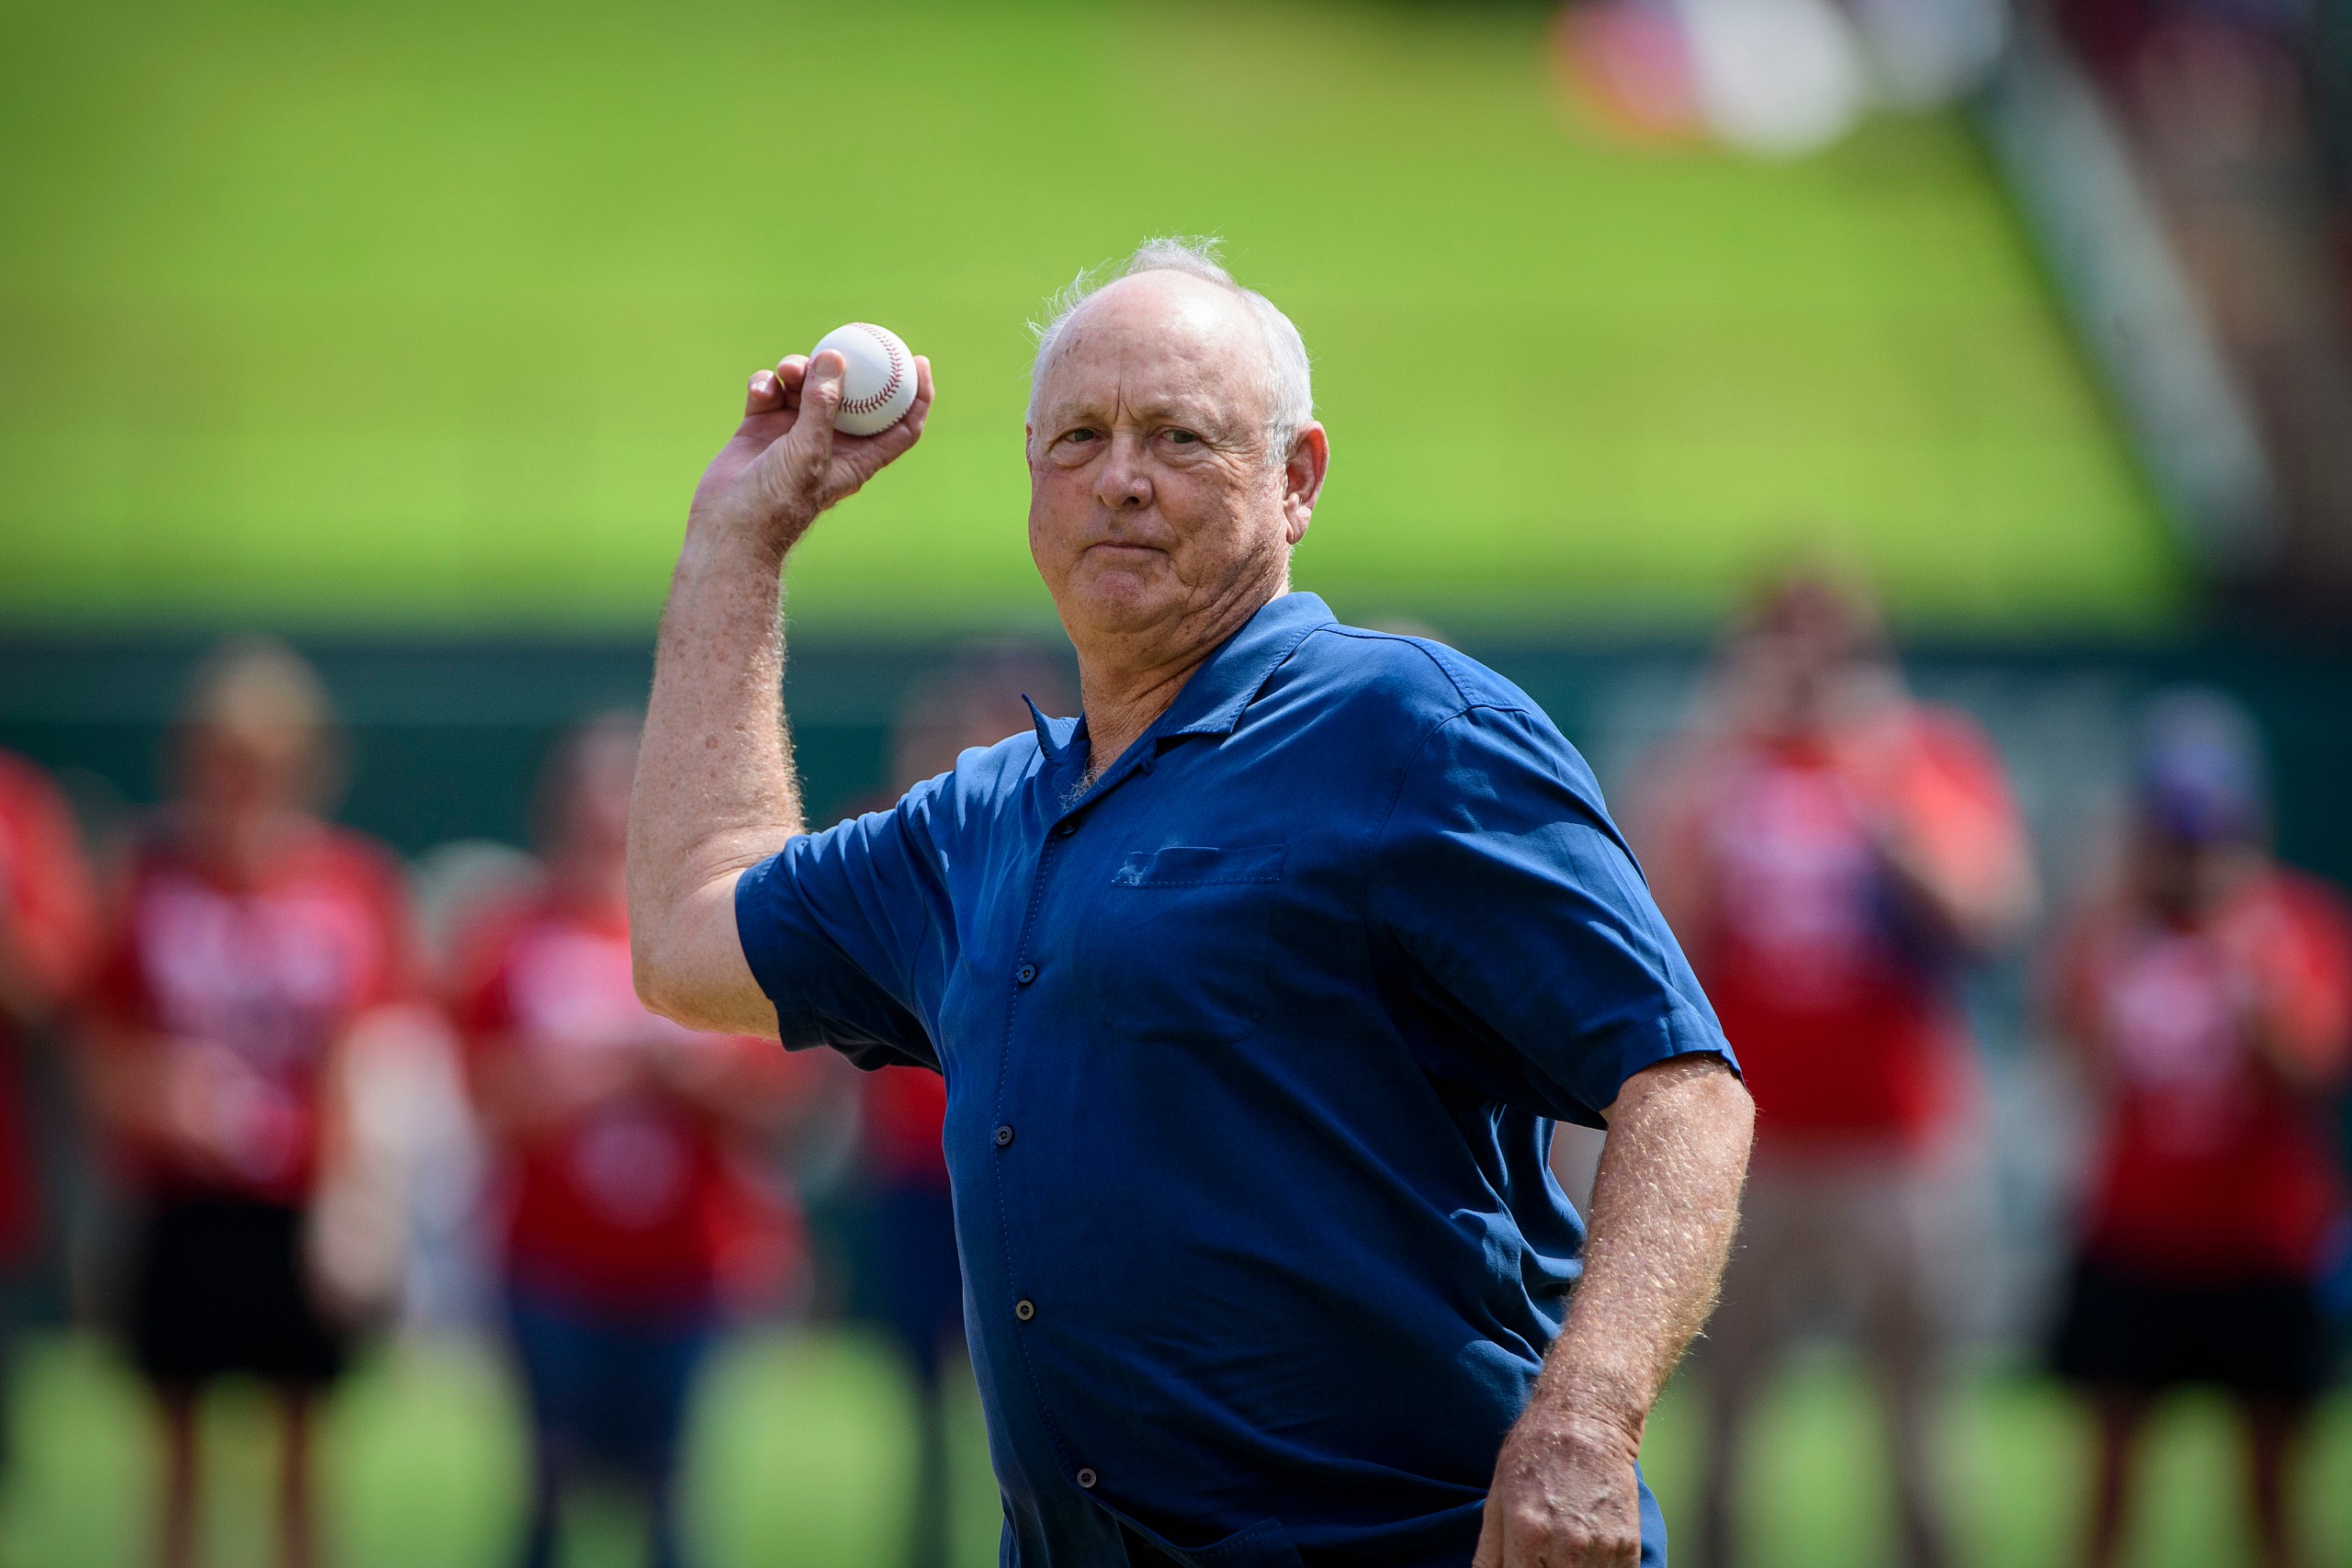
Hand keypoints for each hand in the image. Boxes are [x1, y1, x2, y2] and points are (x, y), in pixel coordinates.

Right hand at [688, 349, 934, 554]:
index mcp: (857, 457)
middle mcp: (829, 442)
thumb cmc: (779, 500)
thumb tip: (834, 358)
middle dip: (844, 368)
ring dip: (799, 370)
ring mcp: (794, 433)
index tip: (917, 360)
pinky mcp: (762, 426)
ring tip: (788, 370)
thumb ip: (823, 405)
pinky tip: (761, 389)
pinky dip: (766, 384)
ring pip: (806, 386)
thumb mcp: (809, 451)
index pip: (900, 424)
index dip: (916, 394)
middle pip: (850, 395)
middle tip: (837, 346)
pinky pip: (770, 391)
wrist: (730, 526)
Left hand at [1473, 1402, 1645, 1567]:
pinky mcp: (1626, 1544)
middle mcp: (1567, 1546)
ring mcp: (1601, 1547)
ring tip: (1561, 1554)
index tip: (1520, 1566)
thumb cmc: (1534, 1454)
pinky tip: (1585, 1554)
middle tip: (1540, 1558)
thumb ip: (1488, 1553)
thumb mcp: (1497, 1498)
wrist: (1586, 1420)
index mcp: (1527, 1534)